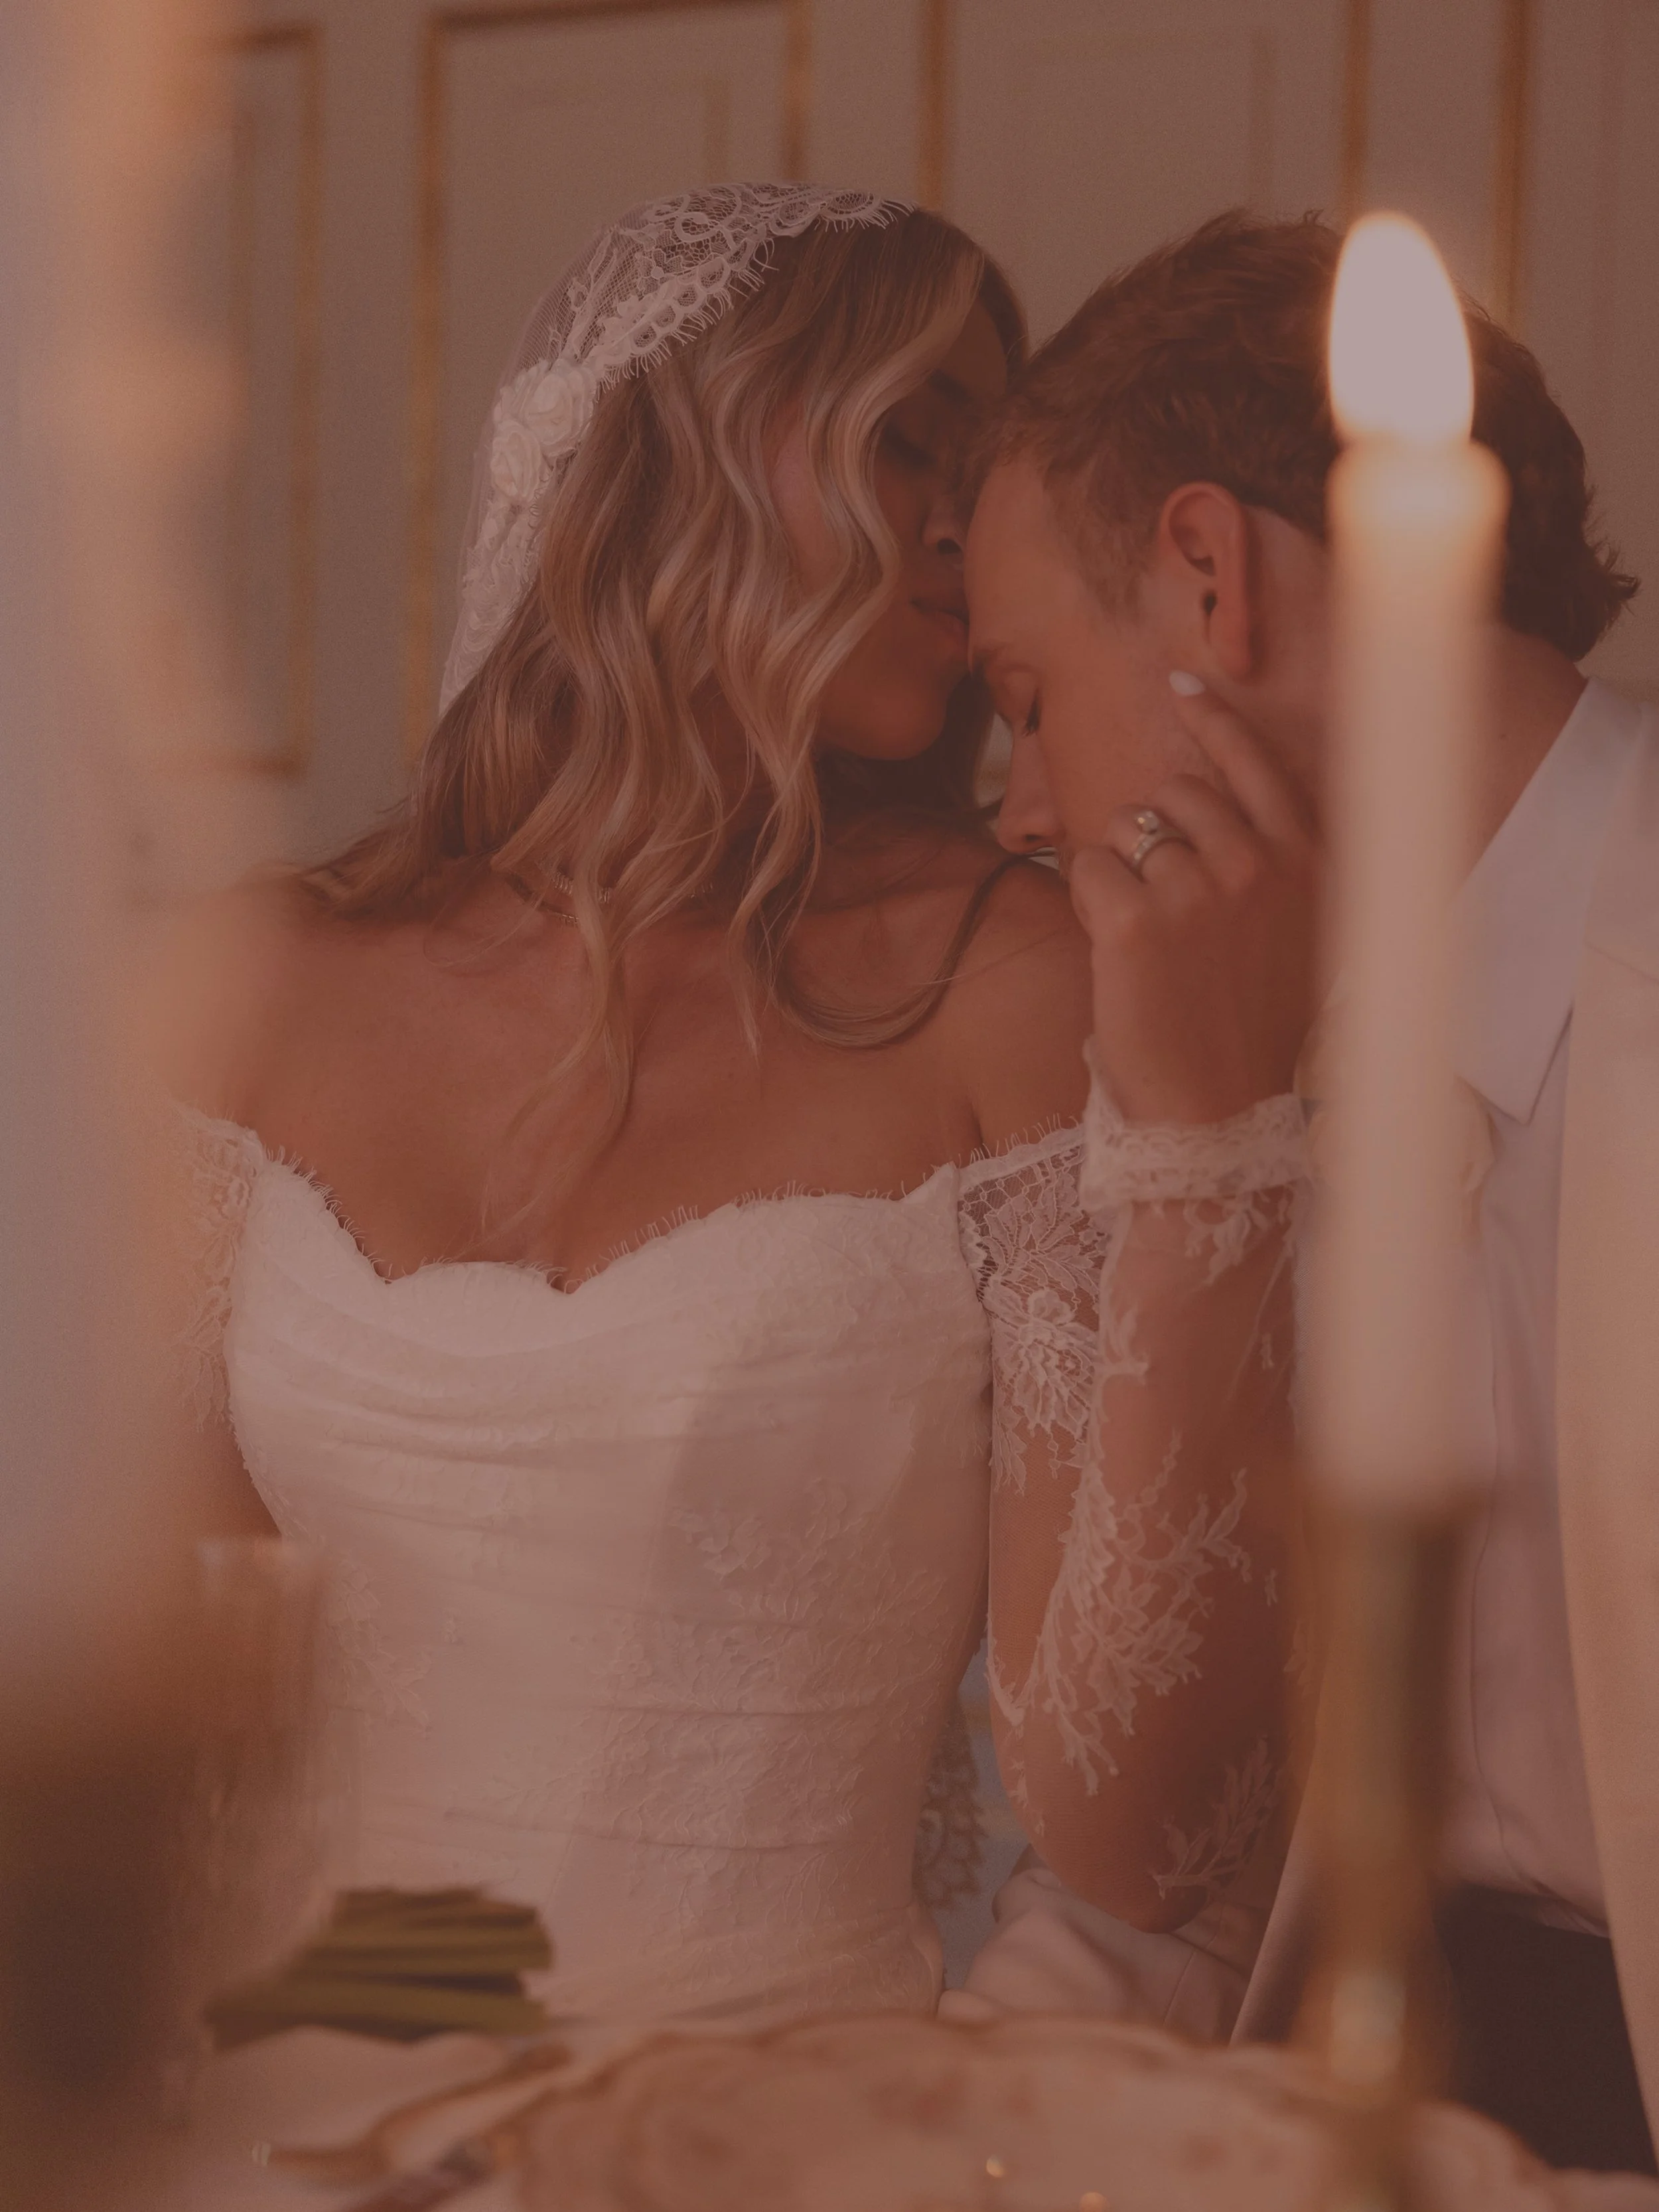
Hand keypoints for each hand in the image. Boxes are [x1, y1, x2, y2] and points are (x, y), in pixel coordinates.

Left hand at [1069, 684, 1319, 1124]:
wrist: (1218, 1114)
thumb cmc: (1251, 1029)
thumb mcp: (1295, 933)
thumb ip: (1271, 863)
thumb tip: (1211, 795)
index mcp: (1309, 862)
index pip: (1256, 762)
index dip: (1215, 720)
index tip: (1182, 686)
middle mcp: (1259, 863)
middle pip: (1177, 793)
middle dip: (1155, 831)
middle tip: (1165, 906)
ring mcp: (1197, 889)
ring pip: (1126, 827)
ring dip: (1121, 868)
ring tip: (1147, 937)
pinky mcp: (1135, 921)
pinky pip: (1086, 869)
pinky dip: (1087, 902)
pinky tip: (1115, 952)